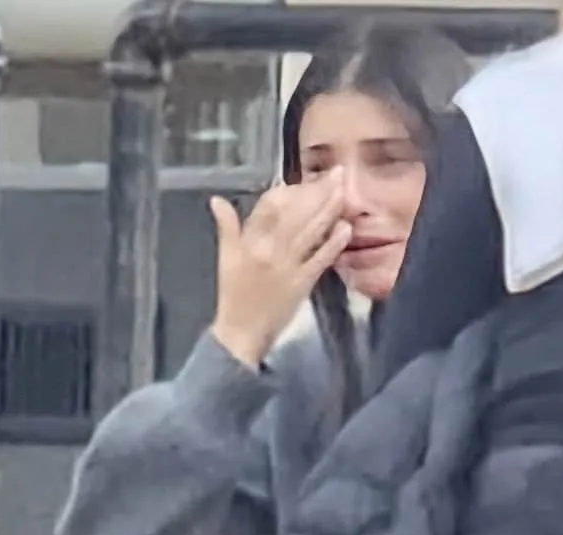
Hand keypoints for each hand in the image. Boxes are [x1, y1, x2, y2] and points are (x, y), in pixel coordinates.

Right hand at [210, 170, 352, 367]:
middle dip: (318, 191)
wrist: (242, 332)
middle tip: (337, 173)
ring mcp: (289, 265)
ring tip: (343, 190)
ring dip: (329, 209)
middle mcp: (270, 249)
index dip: (291, 190)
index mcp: (249, 241)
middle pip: (297, 213)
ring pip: (311, 231)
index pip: (271, 205)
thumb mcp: (225, 257)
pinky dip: (334, 242)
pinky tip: (346, 227)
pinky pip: (321, 258)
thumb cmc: (233, 294)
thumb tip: (217, 200)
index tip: (305, 179)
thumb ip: (226, 227)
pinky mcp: (304, 282)